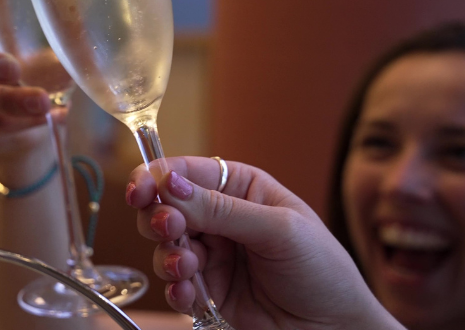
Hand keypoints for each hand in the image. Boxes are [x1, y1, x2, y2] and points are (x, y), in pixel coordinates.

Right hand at [127, 157, 403, 329]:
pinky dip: (174, 288)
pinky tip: (189, 292)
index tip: (140, 190)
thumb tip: (170, 184)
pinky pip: (173, 285)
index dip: (157, 177)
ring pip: (163, 246)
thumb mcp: (279, 229)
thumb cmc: (324, 272)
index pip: (187, 172)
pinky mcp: (206, 292)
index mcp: (241, 189)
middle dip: (158, 218)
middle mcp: (220, 219)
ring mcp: (211, 257)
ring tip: (186, 268)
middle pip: (165, 207)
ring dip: (167, 256)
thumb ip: (222, 208)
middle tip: (169, 230)